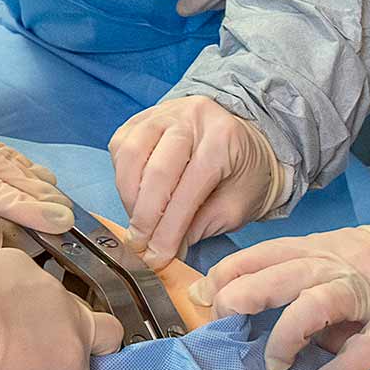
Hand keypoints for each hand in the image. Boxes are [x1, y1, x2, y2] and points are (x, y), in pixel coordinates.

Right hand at [0, 249, 125, 369]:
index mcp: (24, 268)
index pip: (44, 294)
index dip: (29, 318)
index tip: (6, 330)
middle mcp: (54, 290)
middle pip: (89, 313)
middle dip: (72, 335)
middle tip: (36, 353)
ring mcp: (70, 325)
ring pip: (103, 344)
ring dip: (69, 363)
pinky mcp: (70, 361)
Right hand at [109, 96, 284, 267]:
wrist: (248, 140)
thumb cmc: (244, 175)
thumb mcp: (234, 208)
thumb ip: (199, 227)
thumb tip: (162, 251)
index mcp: (222, 140)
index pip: (188, 189)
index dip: (169, 230)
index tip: (157, 258)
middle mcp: (191, 118)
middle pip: (156, 171)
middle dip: (145, 217)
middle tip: (141, 245)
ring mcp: (164, 112)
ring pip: (131, 154)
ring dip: (129, 196)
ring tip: (137, 222)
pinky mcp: (143, 116)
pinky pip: (121, 145)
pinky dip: (122, 176)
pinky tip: (134, 196)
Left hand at [187, 213, 369, 369]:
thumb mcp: (333, 254)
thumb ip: (292, 274)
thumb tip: (235, 300)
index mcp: (316, 248)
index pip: (259, 254)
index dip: (224, 274)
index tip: (201, 295)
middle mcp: (335, 266)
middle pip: (276, 274)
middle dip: (240, 297)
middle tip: (222, 322)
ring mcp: (364, 297)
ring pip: (313, 306)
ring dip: (285, 336)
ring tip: (274, 363)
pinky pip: (357, 354)